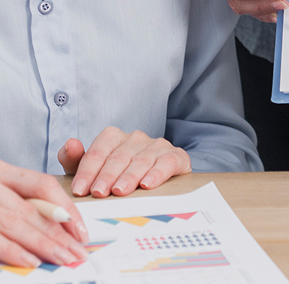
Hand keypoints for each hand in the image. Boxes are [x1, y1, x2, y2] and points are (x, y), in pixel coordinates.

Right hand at [0, 159, 87, 269]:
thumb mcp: (3, 184)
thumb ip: (22, 197)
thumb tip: (60, 222)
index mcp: (2, 172)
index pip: (41, 186)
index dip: (66, 207)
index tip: (82, 231)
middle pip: (30, 209)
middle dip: (58, 234)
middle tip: (78, 253)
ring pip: (14, 222)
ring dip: (41, 244)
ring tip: (63, 258)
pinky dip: (11, 250)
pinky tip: (30, 260)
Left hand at [60, 130, 190, 197]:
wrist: (155, 180)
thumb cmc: (117, 177)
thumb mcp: (93, 172)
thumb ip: (76, 160)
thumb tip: (70, 144)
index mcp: (114, 137)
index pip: (99, 150)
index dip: (88, 170)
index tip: (80, 190)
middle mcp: (136, 138)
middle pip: (119, 156)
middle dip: (107, 175)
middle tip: (98, 193)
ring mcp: (157, 146)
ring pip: (142, 159)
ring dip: (129, 176)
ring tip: (119, 191)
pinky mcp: (176, 157)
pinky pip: (167, 162)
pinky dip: (157, 173)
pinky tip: (147, 185)